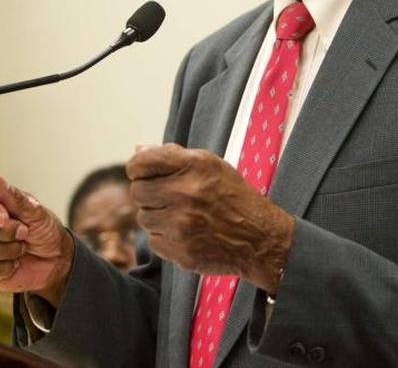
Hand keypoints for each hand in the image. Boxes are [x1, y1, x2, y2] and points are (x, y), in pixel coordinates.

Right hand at [0, 170, 74, 306]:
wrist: (54, 259)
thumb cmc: (42, 229)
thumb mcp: (35, 211)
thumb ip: (13, 197)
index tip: (5, 217)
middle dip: (5, 231)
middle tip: (24, 232)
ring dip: (10, 250)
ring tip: (21, 247)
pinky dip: (6, 267)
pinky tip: (14, 263)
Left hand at [128, 144, 293, 292]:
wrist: (259, 238)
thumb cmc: (233, 197)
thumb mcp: (210, 165)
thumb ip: (172, 155)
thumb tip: (138, 148)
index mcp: (194, 166)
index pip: (141, 162)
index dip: (138, 167)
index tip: (144, 173)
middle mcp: (186, 193)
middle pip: (138, 191)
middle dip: (150, 194)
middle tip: (170, 197)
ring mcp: (181, 224)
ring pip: (144, 217)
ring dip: (158, 217)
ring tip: (183, 216)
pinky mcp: (180, 250)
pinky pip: (153, 240)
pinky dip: (166, 237)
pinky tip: (186, 233)